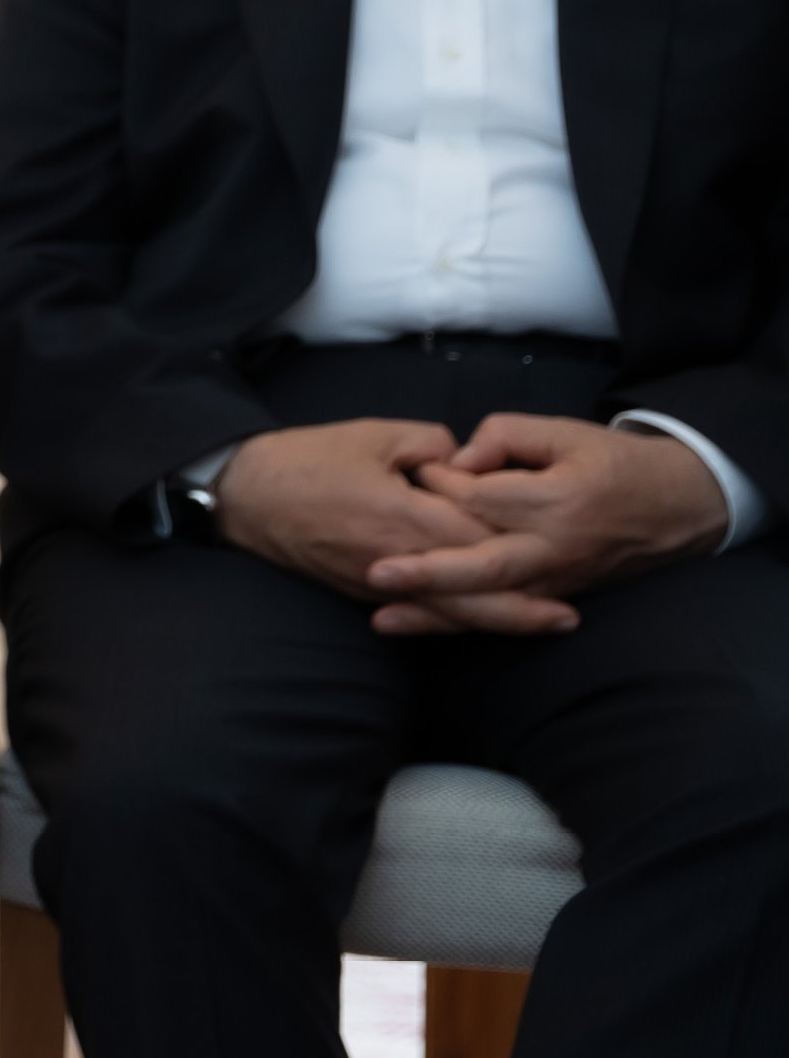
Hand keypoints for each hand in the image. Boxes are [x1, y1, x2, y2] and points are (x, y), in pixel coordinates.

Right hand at [208, 418, 560, 633]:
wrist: (244, 496)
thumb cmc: (306, 459)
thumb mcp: (374, 435)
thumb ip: (431, 444)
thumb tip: (463, 461)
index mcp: (403, 515)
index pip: (475, 534)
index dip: (519, 539)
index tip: (564, 542)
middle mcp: (396, 559)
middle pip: (470, 592)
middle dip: (522, 607)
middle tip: (568, 616)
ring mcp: (378, 582)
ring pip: (447, 611)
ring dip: (497, 620)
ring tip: (543, 623)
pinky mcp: (363, 590)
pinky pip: (419, 609)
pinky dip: (454, 618)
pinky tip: (482, 619)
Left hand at [362, 411, 728, 632]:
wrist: (680, 506)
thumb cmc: (615, 462)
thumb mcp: (566, 432)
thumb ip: (507, 436)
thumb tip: (458, 458)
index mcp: (559, 501)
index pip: (483, 499)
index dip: (440, 485)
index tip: (411, 472)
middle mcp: (556, 548)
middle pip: (485, 564)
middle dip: (429, 571)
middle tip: (376, 571)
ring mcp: (556, 579)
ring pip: (490, 598)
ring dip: (435, 610)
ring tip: (381, 614)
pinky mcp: (553, 595)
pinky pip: (500, 613)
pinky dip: (456, 622)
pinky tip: (410, 625)